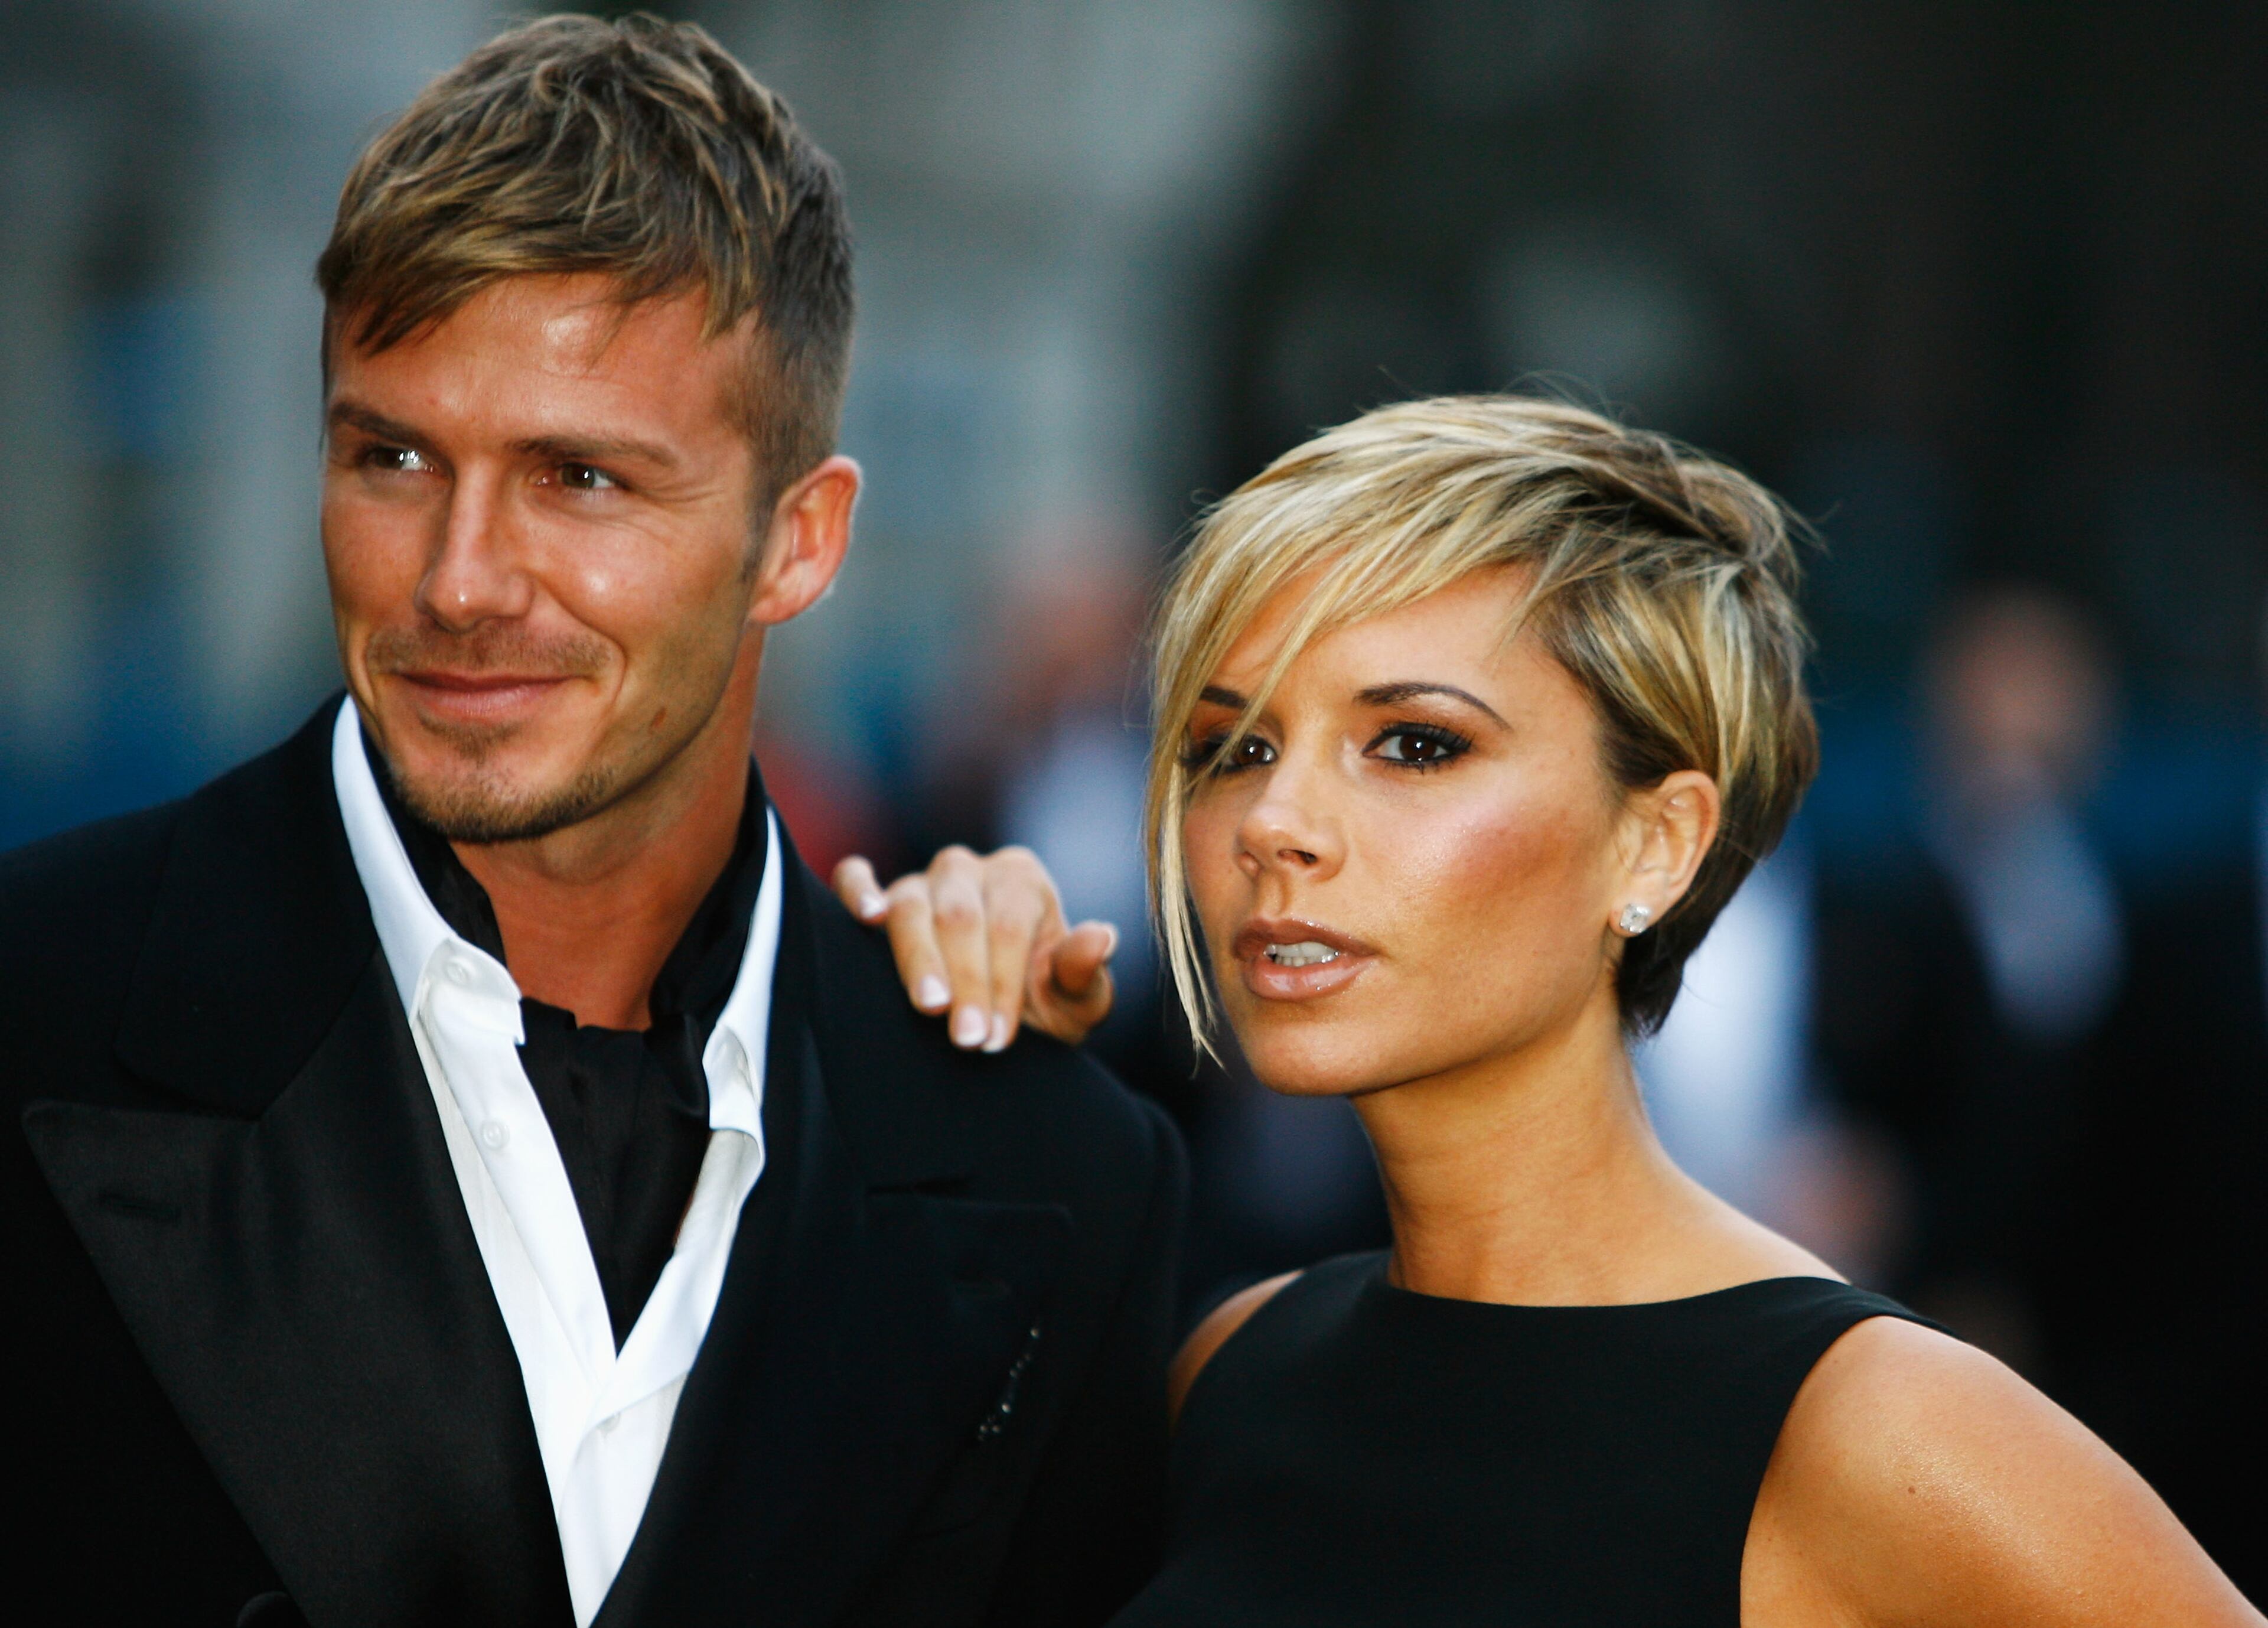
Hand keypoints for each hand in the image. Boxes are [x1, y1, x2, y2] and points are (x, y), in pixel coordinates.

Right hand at [833, 845, 1118, 1050]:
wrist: (995, 1021)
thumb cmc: (1040, 1007)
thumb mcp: (1074, 1003)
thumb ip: (1084, 973)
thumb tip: (1101, 937)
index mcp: (1023, 880)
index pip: (1010, 928)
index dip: (1003, 984)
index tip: (997, 1038)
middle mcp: (970, 869)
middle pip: (962, 918)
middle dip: (966, 981)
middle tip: (967, 1040)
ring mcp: (922, 880)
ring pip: (912, 905)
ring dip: (918, 959)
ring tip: (930, 1006)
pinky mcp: (880, 894)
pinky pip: (855, 877)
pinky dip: (856, 891)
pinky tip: (868, 918)